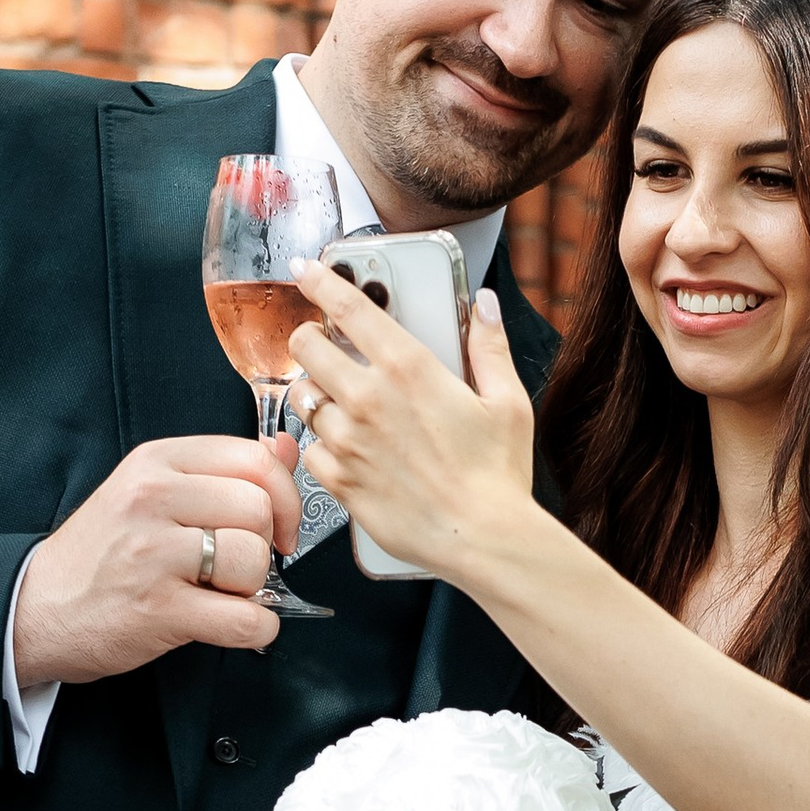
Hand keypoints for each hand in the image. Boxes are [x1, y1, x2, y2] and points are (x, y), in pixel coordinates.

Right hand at [12, 435, 301, 687]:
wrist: (37, 607)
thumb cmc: (101, 553)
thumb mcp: (152, 491)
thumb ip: (221, 470)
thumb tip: (287, 450)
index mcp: (156, 462)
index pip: (254, 460)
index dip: (283, 497)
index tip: (277, 526)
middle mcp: (152, 499)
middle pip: (258, 510)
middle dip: (265, 546)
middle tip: (239, 565)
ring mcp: (153, 555)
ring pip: (254, 562)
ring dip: (253, 588)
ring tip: (221, 593)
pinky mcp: (159, 610)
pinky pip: (246, 619)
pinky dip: (256, 629)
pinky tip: (234, 625)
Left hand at [285, 267, 536, 583]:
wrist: (483, 539)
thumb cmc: (499, 476)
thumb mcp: (507, 401)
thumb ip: (488, 346)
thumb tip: (484, 305)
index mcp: (408, 368)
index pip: (345, 306)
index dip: (319, 280)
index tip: (306, 271)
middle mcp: (369, 399)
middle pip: (305, 347)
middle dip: (309, 340)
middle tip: (322, 347)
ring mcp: (350, 442)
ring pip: (302, 399)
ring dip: (314, 395)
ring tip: (337, 403)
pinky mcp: (341, 481)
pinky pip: (311, 451)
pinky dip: (322, 447)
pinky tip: (348, 450)